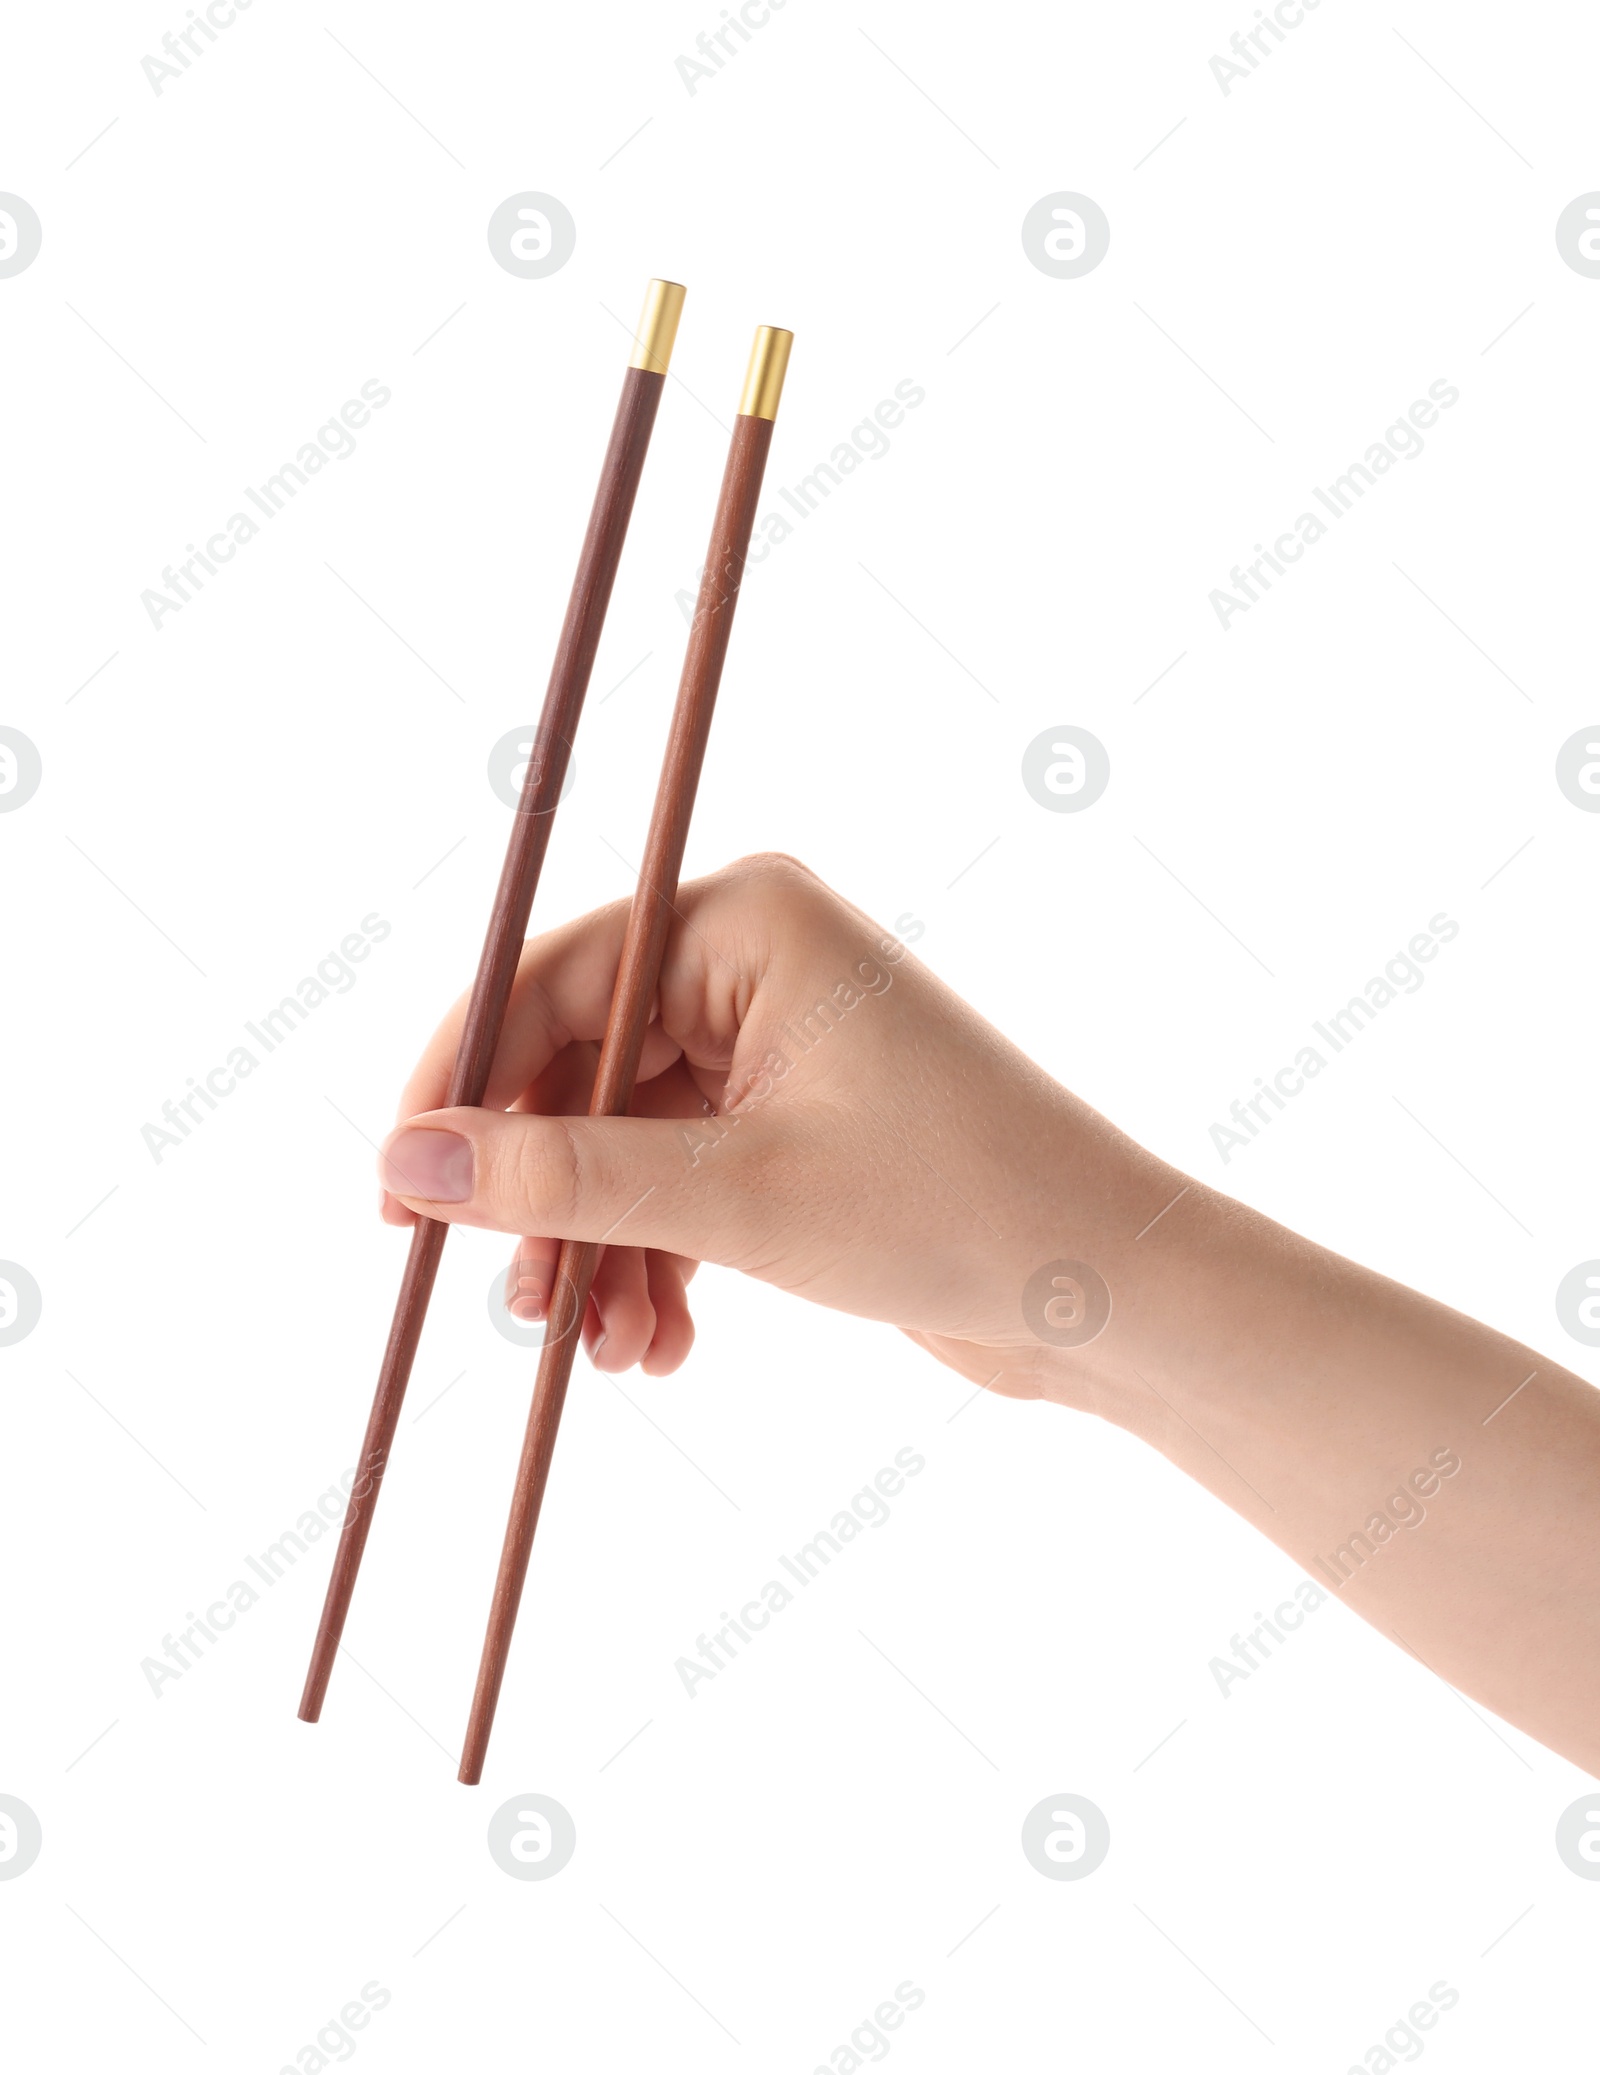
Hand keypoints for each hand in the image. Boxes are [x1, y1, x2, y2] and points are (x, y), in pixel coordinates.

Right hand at [378, 853, 1167, 1394]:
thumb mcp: (739, 1198)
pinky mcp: (783, 1125)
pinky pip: (670, 1183)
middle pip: (572, 1072)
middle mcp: (748, 961)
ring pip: (615, 1143)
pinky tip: (657, 1346)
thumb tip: (404, 1161)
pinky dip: (651, 1263)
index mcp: (744, 918)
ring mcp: (766, 1045)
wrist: (1106, 1293)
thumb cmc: (957, 1208)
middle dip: (543, 1198)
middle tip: (511, 1301)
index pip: (545, 981)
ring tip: (598, 1348)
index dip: (455, 1086)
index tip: (394, 1195)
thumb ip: (563, 1177)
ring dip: (596, 1250)